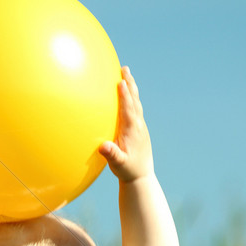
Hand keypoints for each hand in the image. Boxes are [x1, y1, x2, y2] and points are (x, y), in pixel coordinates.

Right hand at [98, 67, 154, 182]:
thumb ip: (112, 155)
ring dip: (131, 88)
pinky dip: (131, 98)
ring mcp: (140, 127)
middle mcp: (139, 126)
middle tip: (125, 68)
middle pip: (134, 101)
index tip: (120, 81)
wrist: (141, 177)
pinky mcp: (140, 130)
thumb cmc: (127, 170)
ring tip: (126, 74)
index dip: (124, 95)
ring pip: (136, 103)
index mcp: (133, 131)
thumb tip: (104, 147)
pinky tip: (127, 94)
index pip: (128, 109)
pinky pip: (135, 109)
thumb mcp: (118, 164)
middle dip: (130, 84)